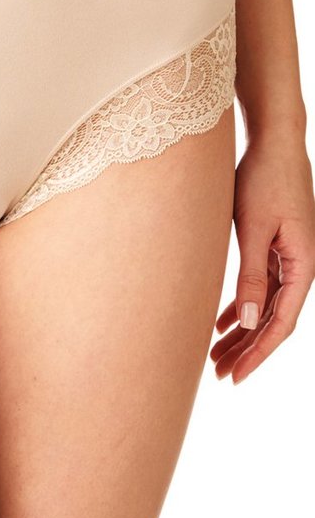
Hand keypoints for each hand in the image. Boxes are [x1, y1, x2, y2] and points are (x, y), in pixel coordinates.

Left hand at [211, 134, 314, 383]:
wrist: (272, 141)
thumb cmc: (264, 178)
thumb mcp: (253, 229)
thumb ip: (251, 275)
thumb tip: (249, 322)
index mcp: (302, 264)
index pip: (282, 322)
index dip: (258, 352)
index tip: (235, 376)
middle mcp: (300, 265)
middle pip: (273, 320)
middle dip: (247, 349)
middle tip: (219, 375)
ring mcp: (288, 257)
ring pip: (264, 306)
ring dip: (242, 331)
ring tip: (215, 356)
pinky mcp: (273, 247)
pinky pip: (259, 287)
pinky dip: (241, 307)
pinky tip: (221, 323)